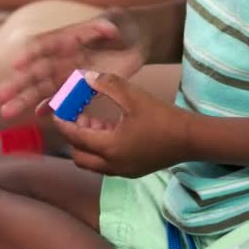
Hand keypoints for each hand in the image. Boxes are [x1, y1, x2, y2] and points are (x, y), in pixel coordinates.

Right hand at [0, 8, 149, 119]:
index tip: (17, 64)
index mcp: (63, 40)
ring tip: (6, 112)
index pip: (42, 46)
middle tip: (0, 95)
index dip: (29, 55)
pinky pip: (58, 100)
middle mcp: (59, 59)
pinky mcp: (75, 89)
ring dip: (23, 100)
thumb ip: (106, 27)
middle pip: (35, 73)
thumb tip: (109, 29)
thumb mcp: (114, 24)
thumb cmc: (118, 31)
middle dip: (18, 85)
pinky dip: (49, 107)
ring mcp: (64, 75)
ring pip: (40, 90)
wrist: (131, 44)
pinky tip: (38, 115)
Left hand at [54, 71, 190, 177]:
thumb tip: (86, 77)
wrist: (191, 138)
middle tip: (72, 116)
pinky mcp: (131, 171)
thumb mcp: (134, 96)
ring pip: (91, 161)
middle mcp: (112, 165)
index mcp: (110, 147)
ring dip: (86, 143)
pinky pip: (105, 162)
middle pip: (79, 155)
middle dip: (72, 137)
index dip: (63, 123)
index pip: (76, 137)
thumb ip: (107, 84)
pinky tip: (106, 127)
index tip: (57, 111)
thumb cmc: (162, 117)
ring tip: (89, 118)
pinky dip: (100, 148)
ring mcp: (122, 171)